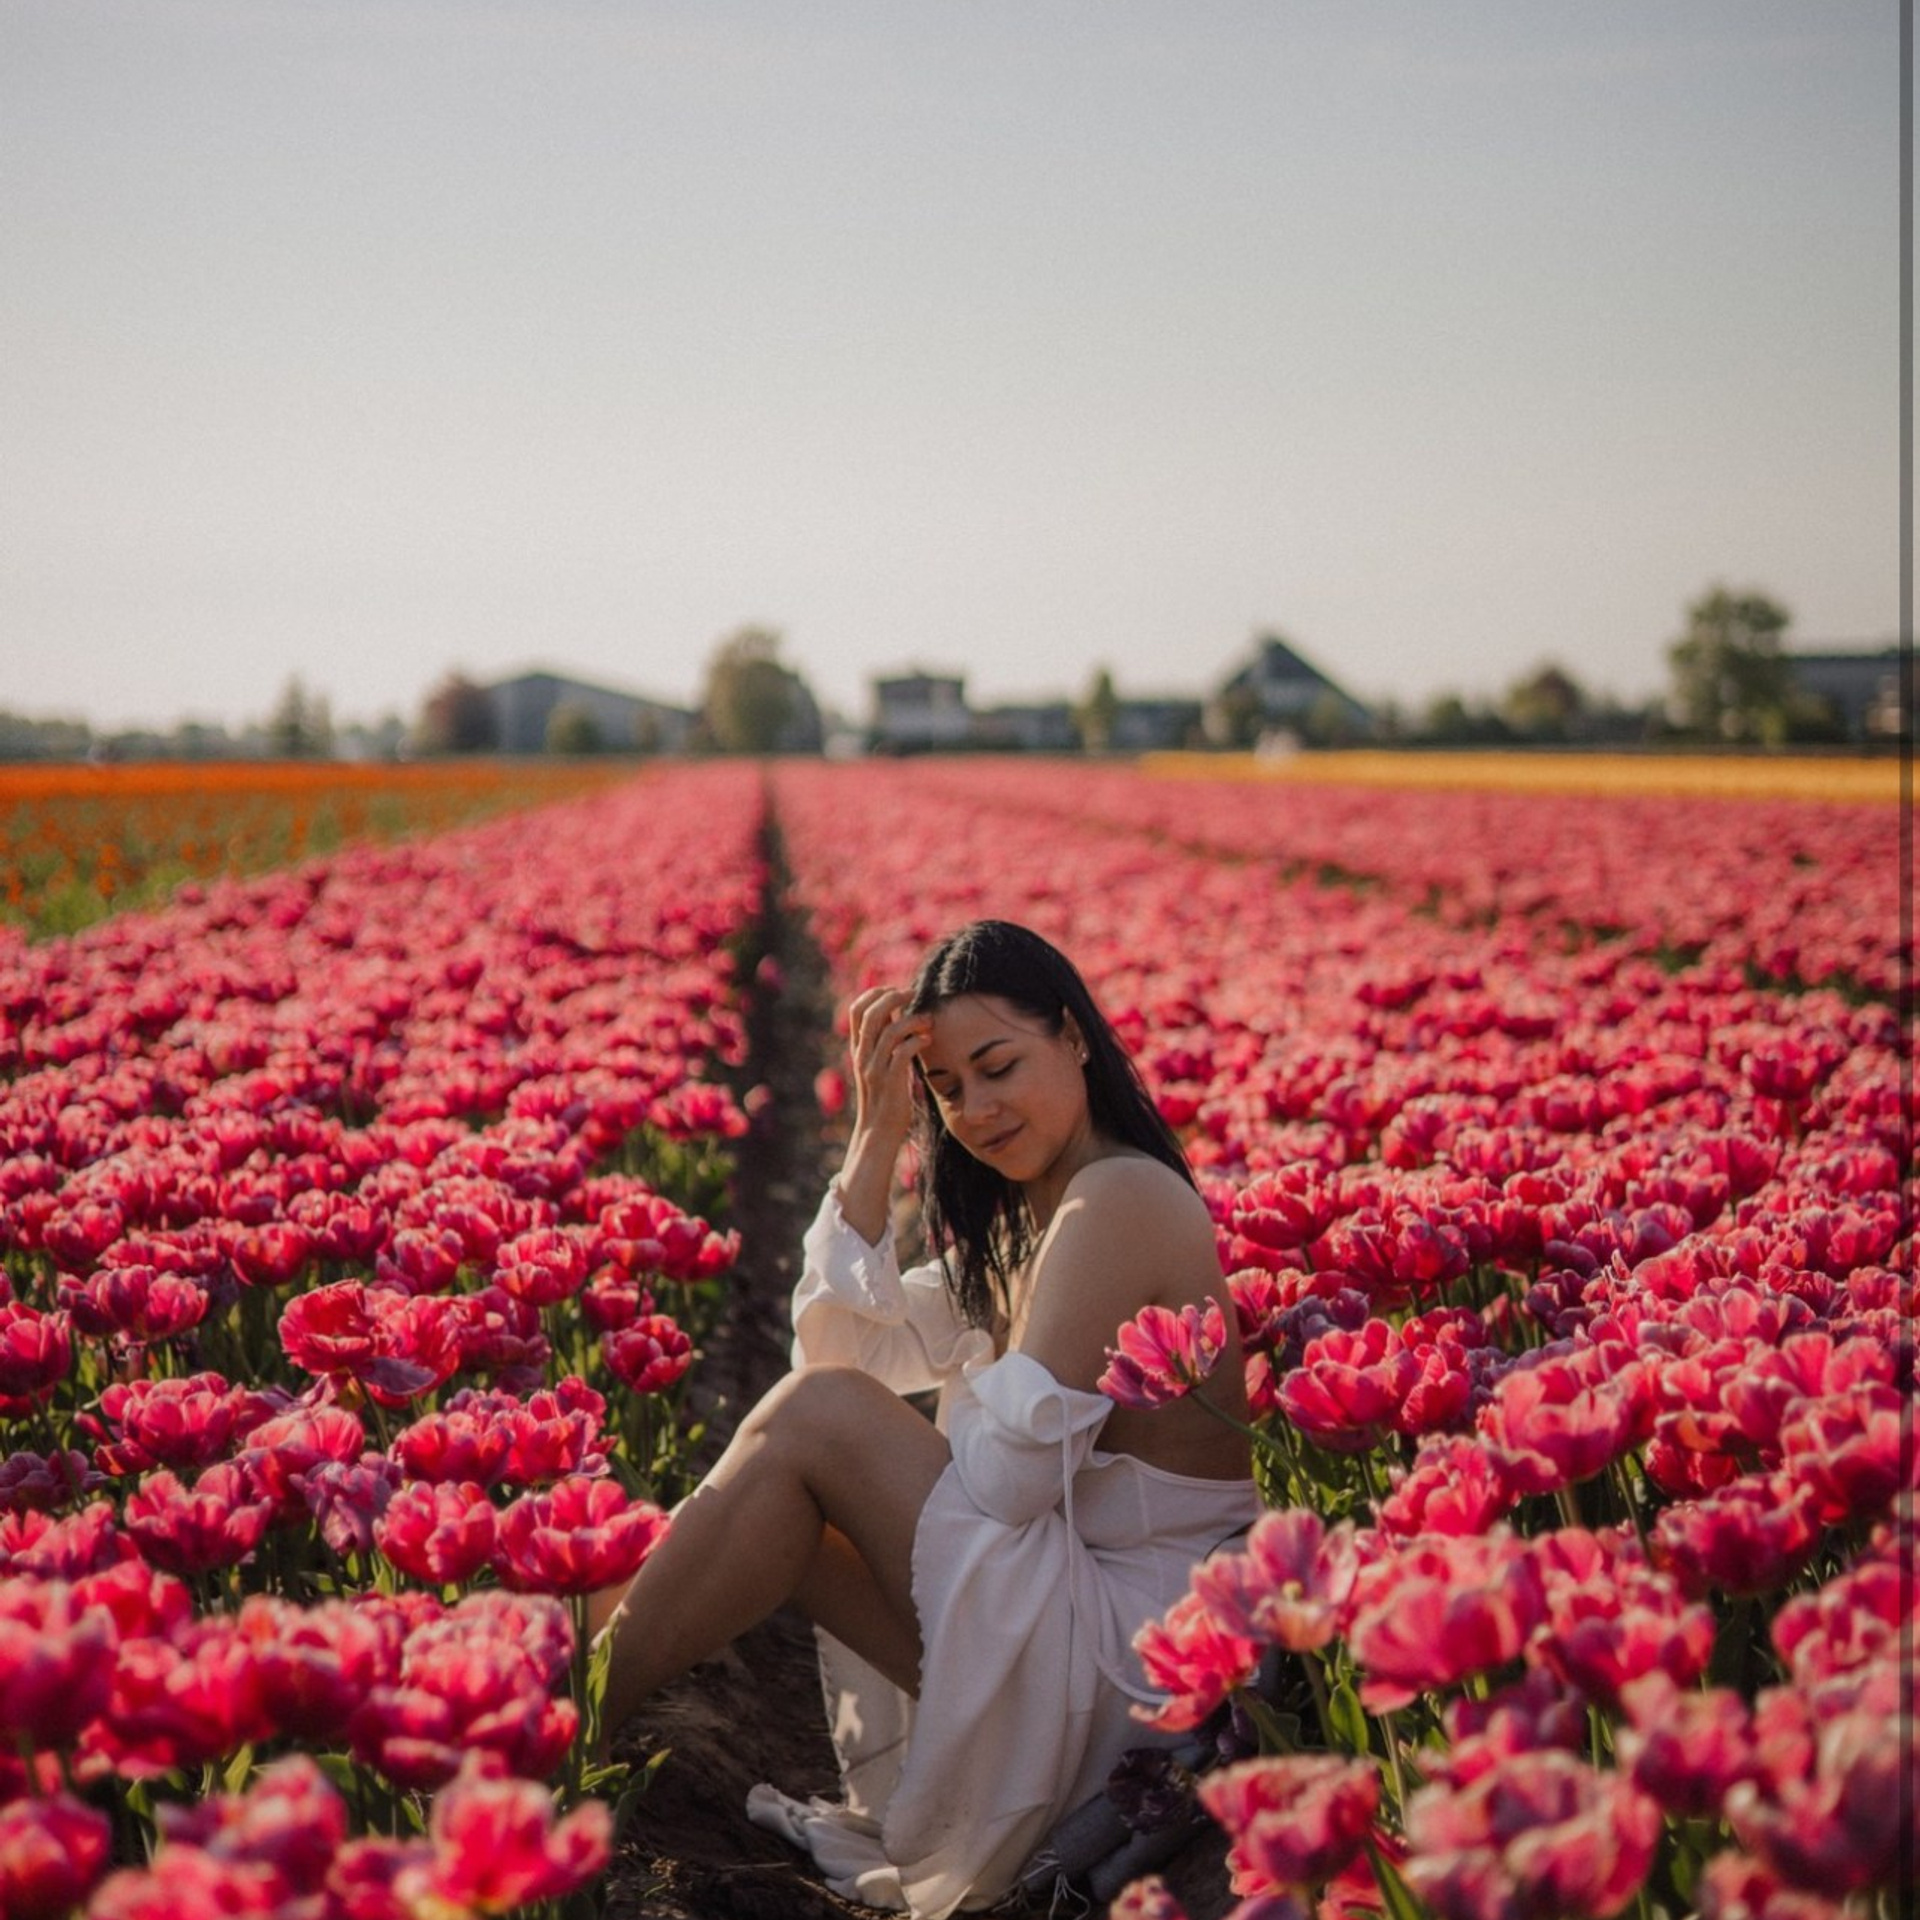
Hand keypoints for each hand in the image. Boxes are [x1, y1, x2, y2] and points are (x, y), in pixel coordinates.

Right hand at [845, 986, 928, 1152]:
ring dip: (913, 1020)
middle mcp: (863, 1056)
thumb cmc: (884, 1096)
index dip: (876, 993)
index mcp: (858, 1049)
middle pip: (872, 1013)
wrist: (878, 1132)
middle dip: (894, 997)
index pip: (857, 1009)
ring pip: (889, 1031)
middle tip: (914, 995)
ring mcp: (875, 1069)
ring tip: (928, 1022)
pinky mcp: (890, 1082)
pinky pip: (902, 1052)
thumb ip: (883, 1041)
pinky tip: (928, 1041)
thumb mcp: (877, 1065)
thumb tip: (895, 1014)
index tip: (897, 991)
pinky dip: (917, 1041)